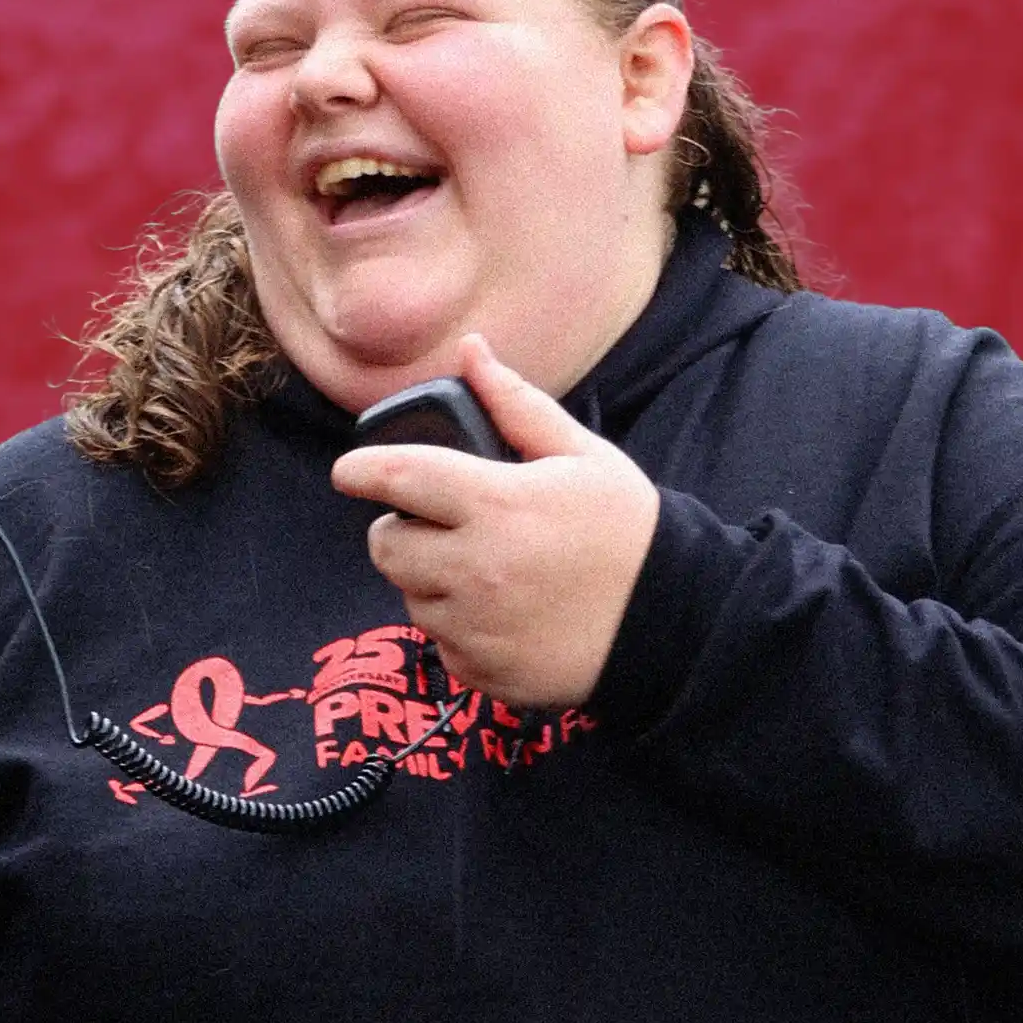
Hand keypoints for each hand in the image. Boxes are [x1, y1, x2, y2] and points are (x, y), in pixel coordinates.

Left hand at [329, 334, 659, 708]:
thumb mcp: (582, 456)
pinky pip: (438, 643)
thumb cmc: (626, 532)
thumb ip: (516, 405)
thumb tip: (470, 351)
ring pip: (409, 595)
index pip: (396, 477)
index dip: (361, 470)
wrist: (673, 624)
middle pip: (385, 545)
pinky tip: (503, 613)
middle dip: (400, 531)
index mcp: (496, 504)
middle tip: (441, 526)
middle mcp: (474, 568)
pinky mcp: (479, 671)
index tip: (349, 472)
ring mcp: (474, 626)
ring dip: (431, 581)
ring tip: (487, 571)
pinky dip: (457, 627)